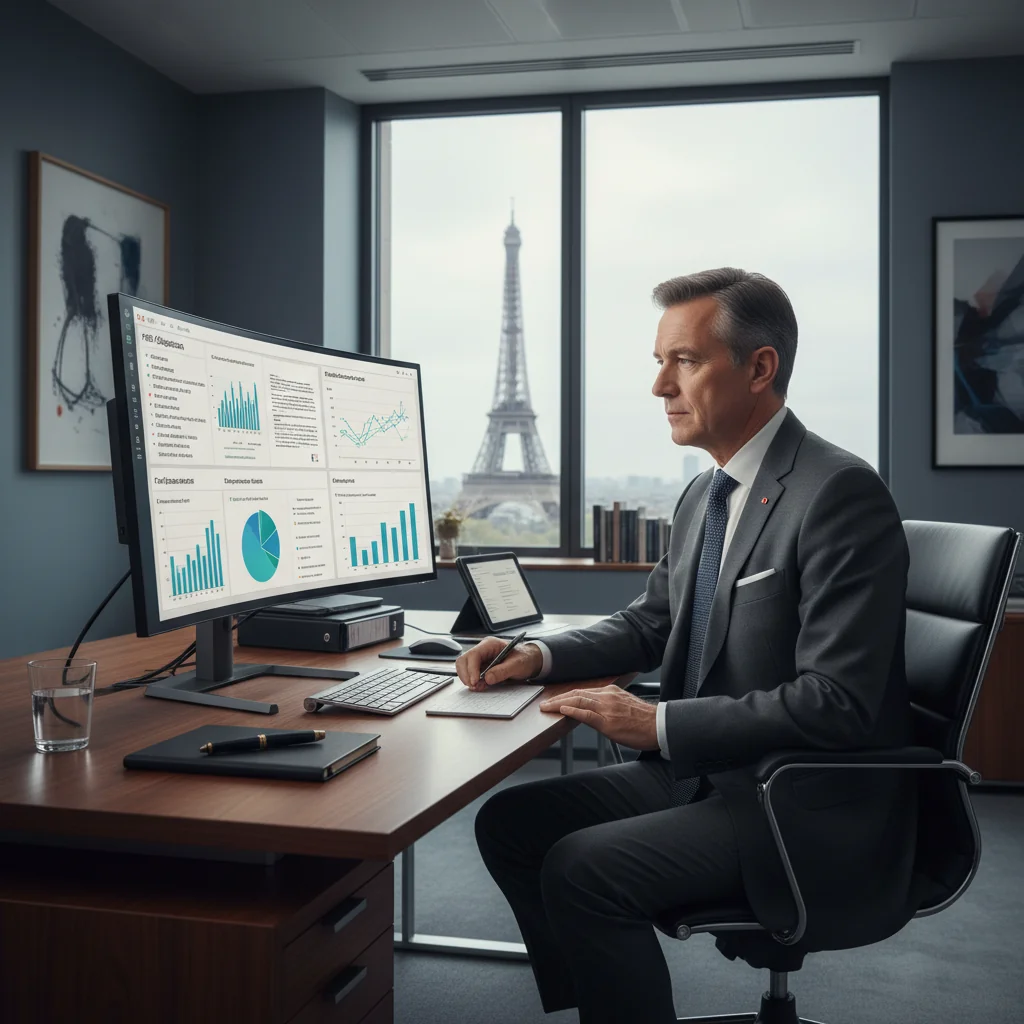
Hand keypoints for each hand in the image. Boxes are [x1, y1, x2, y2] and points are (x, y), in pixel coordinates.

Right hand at [455, 638, 543, 690]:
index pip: (474, 655)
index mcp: (490, 644)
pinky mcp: (481, 667)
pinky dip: (472, 681)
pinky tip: (481, 686)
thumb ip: (503, 671)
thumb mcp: (517, 665)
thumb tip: (487, 678)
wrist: (530, 661)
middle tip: (474, 686)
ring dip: (468, 679)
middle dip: (466, 674)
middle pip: (464, 660)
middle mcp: (482, 650)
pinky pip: (470, 674)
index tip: (475, 681)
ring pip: (464, 667)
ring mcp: (481, 658)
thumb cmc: (525, 658)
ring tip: (478, 687)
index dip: (471, 669)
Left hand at [539, 685, 659, 750]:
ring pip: (577, 701)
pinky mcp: (608, 721)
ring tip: (546, 707)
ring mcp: (606, 708)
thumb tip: (591, 710)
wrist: (659, 726)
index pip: (582, 692)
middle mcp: (606, 696)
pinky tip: (562, 711)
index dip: (565, 696)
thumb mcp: (622, 707)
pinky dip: (572, 711)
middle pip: (576, 694)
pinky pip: (586, 714)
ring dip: (559, 704)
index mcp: (609, 692)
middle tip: (544, 703)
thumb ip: (606, 706)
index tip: (554, 700)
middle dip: (557, 698)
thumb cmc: (643, 721)